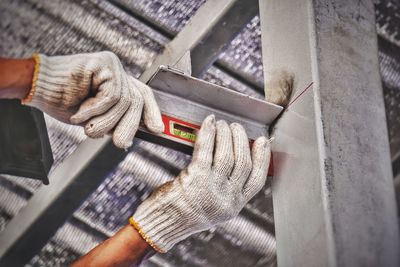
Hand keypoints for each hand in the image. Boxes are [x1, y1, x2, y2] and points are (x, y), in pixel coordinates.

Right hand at [24, 51, 163, 148]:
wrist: (37, 87)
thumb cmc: (63, 101)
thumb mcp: (94, 118)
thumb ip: (113, 122)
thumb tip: (128, 138)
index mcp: (117, 83)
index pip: (143, 95)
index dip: (152, 113)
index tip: (158, 130)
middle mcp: (118, 73)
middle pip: (137, 101)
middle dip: (129, 126)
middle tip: (120, 143)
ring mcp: (113, 66)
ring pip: (126, 101)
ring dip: (106, 121)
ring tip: (88, 126)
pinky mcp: (105, 63)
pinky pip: (112, 95)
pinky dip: (97, 109)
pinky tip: (81, 112)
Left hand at [130, 114, 270, 252]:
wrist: (162, 224)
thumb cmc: (183, 212)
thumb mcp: (213, 207)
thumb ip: (226, 189)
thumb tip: (236, 160)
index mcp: (234, 206)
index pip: (257, 179)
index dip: (262, 158)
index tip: (262, 142)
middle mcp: (227, 198)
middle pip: (243, 163)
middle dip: (241, 140)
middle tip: (235, 128)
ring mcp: (212, 188)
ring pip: (227, 155)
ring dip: (226, 134)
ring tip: (222, 124)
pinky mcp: (196, 178)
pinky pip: (206, 150)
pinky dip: (209, 133)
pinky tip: (209, 123)